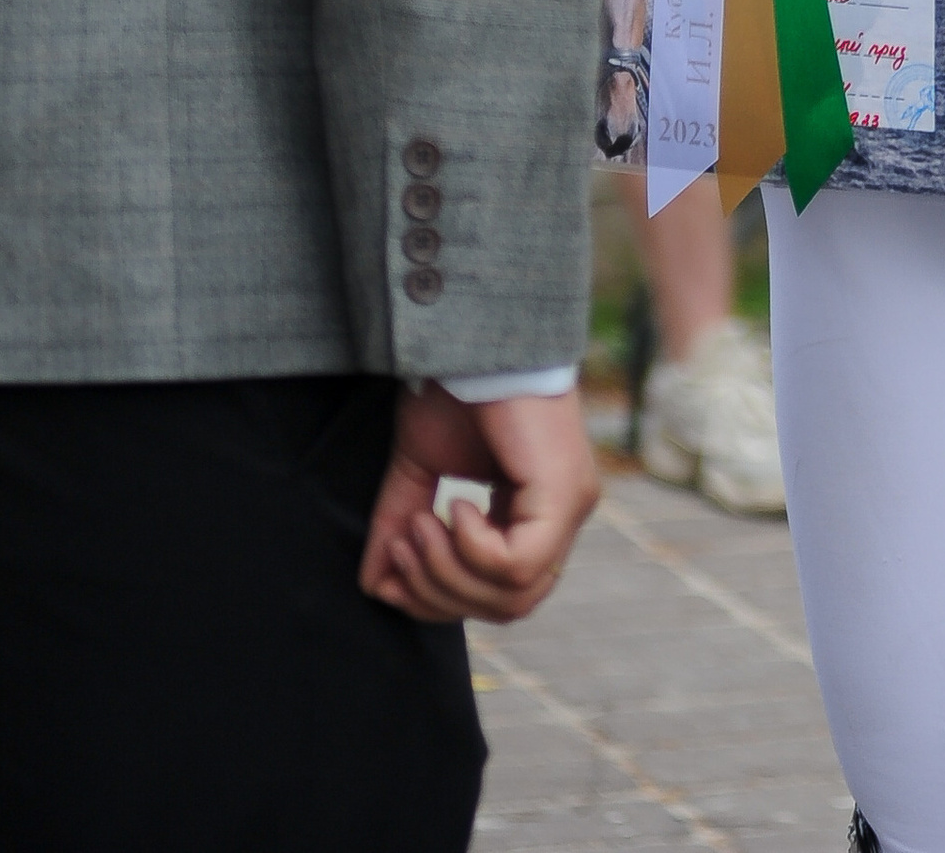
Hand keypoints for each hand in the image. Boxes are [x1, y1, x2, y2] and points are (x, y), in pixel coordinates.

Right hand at [360, 384, 601, 623]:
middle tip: (404, 542)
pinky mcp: (565, 493)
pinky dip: (473, 548)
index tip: (395, 561)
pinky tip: (455, 503)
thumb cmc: (456, 390)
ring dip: (449, 571)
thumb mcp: (420, 470)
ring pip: (513, 596)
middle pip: (507, 609)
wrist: (474, 336)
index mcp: (535, 514)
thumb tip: (374, 584)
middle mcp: (562, 517)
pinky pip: (517, 564)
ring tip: (421, 523)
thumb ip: (401, 526)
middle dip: (440, 593)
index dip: (441, 598)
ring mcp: (570, 506)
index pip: (499, 597)